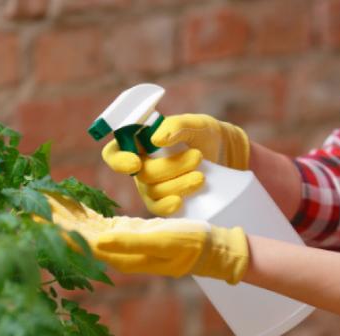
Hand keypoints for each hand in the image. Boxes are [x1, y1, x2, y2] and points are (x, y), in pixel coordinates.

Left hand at [47, 194, 248, 283]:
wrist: (210, 250)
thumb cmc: (191, 245)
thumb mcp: (163, 240)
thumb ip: (130, 242)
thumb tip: (97, 242)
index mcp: (119, 252)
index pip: (77, 240)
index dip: (53, 227)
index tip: (31, 214)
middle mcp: (114, 249)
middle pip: (74, 233)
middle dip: (50, 218)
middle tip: (25, 202)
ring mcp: (120, 241)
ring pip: (82, 226)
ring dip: (62, 214)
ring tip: (40, 200)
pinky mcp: (127, 232)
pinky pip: (96, 222)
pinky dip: (81, 211)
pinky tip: (70, 204)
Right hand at [101, 114, 249, 216]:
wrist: (225, 155)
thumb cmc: (204, 134)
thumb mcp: (196, 123)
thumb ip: (176, 125)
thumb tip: (156, 140)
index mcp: (138, 144)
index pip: (113, 154)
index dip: (119, 161)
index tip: (136, 162)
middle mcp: (140, 166)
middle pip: (143, 174)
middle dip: (171, 167)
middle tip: (198, 156)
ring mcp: (151, 186)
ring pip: (154, 191)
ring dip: (178, 184)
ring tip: (202, 176)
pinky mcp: (165, 202)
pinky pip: (159, 208)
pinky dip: (168, 206)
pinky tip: (180, 202)